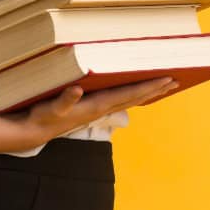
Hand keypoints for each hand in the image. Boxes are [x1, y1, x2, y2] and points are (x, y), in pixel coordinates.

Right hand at [27, 76, 178, 137]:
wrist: (35, 130)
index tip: (166, 79)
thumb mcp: (52, 107)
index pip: (129, 94)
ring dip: (148, 93)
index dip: (148, 87)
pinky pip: (121, 101)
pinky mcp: (93, 109)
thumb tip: (77, 90)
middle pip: (135, 97)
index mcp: (97, 105)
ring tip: (164, 86)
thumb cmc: (43, 116)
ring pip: (130, 100)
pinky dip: (134, 95)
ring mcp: (99, 110)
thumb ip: (65, 99)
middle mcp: (102, 108)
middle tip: (175, 80)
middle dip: (155, 89)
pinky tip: (137, 92)